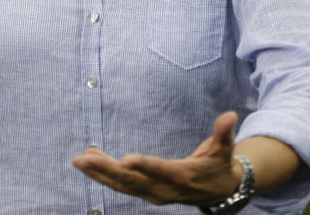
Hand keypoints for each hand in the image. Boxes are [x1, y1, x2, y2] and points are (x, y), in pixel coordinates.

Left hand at [72, 111, 240, 206]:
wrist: (220, 193)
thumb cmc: (220, 166)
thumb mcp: (224, 150)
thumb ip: (223, 133)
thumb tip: (230, 115)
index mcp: (182, 177)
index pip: (161, 171)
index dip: (145, 166)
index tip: (126, 160)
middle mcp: (164, 189)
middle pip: (132, 181)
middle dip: (106, 170)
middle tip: (83, 159)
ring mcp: (153, 193)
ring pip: (122, 185)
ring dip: (99, 173)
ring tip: (78, 160)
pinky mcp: (146, 192)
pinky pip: (122, 185)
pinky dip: (104, 174)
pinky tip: (89, 160)